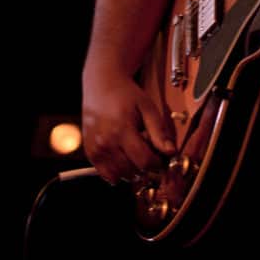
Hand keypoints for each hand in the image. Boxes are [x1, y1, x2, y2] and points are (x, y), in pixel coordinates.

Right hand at [81, 66, 175, 185]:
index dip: (157, 164)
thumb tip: (170, 152)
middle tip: (149, 156)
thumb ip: (159, 131)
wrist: (102, 84)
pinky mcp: (89, 151)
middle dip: (144, 168)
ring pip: (118, 175)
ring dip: (131, 172)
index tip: (161, 159)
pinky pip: (104, 173)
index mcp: (122, 129)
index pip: (144, 161)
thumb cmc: (126, 94)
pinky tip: (123, 160)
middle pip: (131, 171)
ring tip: (135, 156)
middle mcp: (106, 141)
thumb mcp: (147, 107)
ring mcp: (95, 147)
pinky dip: (115, 172)